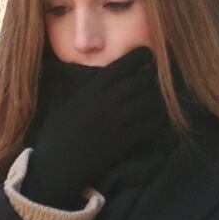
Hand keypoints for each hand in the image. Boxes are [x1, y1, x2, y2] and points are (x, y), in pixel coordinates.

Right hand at [20, 48, 167, 207]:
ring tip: (164, 100)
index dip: (138, 59)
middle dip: (152, 80)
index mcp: (89, 91)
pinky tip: (160, 121)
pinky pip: (147, 127)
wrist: (54, 166)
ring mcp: (114, 122)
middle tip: (160, 80)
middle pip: (138, 83)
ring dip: (159, 101)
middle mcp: (104, 103)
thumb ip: (78, 91)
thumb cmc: (54, 137)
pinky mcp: (121, 142)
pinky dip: (157, 122)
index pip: (120, 68)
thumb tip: (83, 77)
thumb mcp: (63, 106)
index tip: (148, 54)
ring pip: (146, 104)